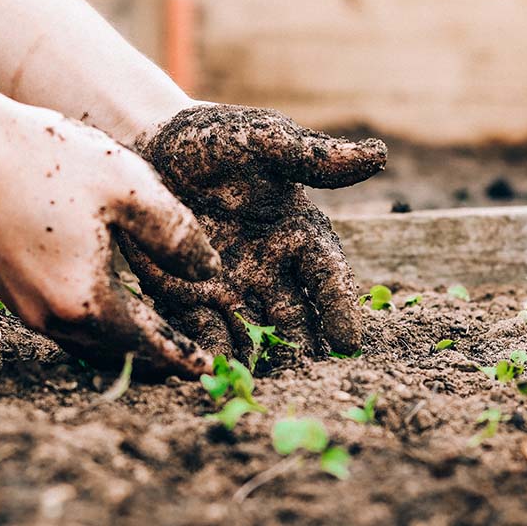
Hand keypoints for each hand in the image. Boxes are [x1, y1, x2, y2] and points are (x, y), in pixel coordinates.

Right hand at [0, 104, 220, 376]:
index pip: (147, 343)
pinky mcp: (10, 289)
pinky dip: (98, 327)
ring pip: (88, 344)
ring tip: (159, 340)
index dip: (181, 355)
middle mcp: (50, 317)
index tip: (208, 369)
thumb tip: (209, 273)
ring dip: (125, 346)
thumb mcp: (130, 188)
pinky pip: (65, 325)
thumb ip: (176, 235)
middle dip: (156, 359)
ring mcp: (25, 307)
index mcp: (85, 300)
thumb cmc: (48, 159)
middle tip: (190, 361)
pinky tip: (114, 309)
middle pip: (116, 353)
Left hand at [121, 104, 386, 364]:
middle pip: (296, 319)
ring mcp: (231, 288)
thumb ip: (312, 156)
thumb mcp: (262, 140)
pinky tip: (212, 374)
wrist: (147, 144)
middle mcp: (271, 270)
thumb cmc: (214, 138)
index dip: (340, 308)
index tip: (349, 342)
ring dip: (260, 362)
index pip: (328, 277)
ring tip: (262, 389)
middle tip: (308, 380)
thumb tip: (378, 155)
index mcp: (299, 234)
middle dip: (303, 350)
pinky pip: (203, 333)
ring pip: (254, 335)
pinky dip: (210, 354)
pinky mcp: (188, 298)